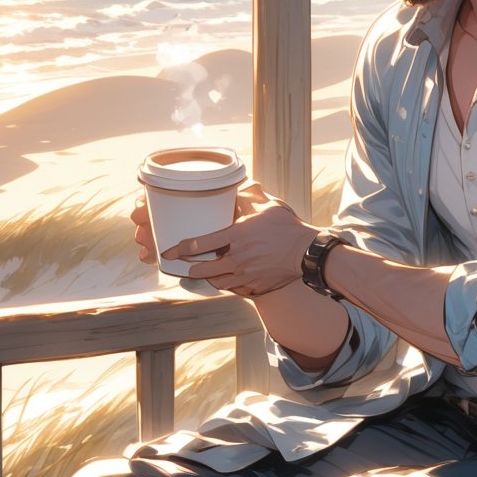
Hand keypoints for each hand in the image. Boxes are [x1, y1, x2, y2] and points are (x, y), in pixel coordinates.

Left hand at [149, 180, 317, 296]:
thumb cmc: (287, 228)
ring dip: (208, 277)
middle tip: (184, 265)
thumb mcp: (267, 207)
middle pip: (202, 269)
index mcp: (236, 236)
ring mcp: (246, 275)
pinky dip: (227, 284)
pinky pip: (234, 289)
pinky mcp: (255, 286)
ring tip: (205, 272)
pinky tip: (227, 278)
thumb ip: (248, 198)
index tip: (169, 251)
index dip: (180, 249)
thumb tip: (239, 188)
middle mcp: (237, 258)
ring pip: (216, 282)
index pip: (199, 244)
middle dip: (190, 268)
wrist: (306, 252)